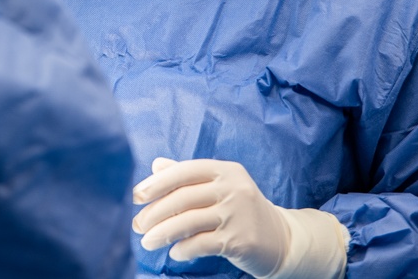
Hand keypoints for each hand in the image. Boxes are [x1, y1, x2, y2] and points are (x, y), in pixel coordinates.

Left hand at [132, 157, 288, 275]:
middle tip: (137, 225)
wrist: (281, 238)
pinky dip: (184, 249)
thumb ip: (188, 175)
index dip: (157, 183)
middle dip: (154, 212)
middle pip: (183, 198)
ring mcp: (238, 213)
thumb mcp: (219, 186)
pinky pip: (202, 243)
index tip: (136, 196)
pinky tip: (175, 252)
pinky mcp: (241, 239)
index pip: (184, 171)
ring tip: (146, 242)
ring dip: (162, 233)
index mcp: (225, 170)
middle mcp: (233, 188)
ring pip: (189, 221)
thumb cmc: (241, 209)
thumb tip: (156, 164)